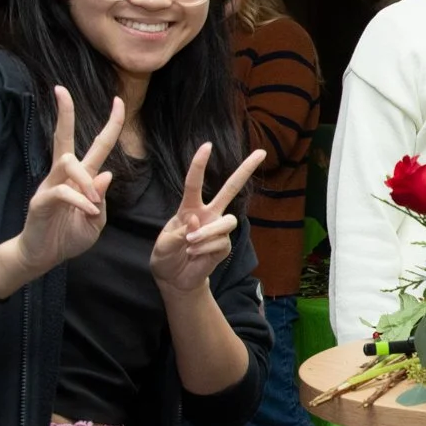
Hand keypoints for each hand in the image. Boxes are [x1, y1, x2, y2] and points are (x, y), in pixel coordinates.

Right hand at [13, 88, 124, 274]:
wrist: (43, 256)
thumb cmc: (69, 237)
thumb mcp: (95, 220)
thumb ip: (101, 199)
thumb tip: (107, 173)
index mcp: (81, 177)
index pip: (98, 145)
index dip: (110, 124)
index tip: (118, 100)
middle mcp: (63, 175)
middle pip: (63, 138)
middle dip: (64, 114)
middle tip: (61, 90)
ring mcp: (49, 186)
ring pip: (67, 163)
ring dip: (86, 180)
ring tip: (93, 202)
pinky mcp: (40, 202)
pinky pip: (61, 192)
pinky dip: (79, 201)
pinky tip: (87, 211)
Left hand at [149, 143, 267, 295]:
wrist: (173, 279)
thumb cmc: (166, 256)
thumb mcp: (163, 243)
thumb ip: (179, 232)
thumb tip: (198, 221)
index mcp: (190, 208)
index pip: (195, 183)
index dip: (200, 164)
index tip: (207, 146)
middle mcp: (208, 214)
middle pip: (231, 189)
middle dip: (245, 170)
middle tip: (261, 152)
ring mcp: (218, 230)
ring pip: (228, 221)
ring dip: (208, 232)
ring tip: (190, 243)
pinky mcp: (224, 246)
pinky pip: (221, 242)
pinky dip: (204, 249)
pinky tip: (194, 254)